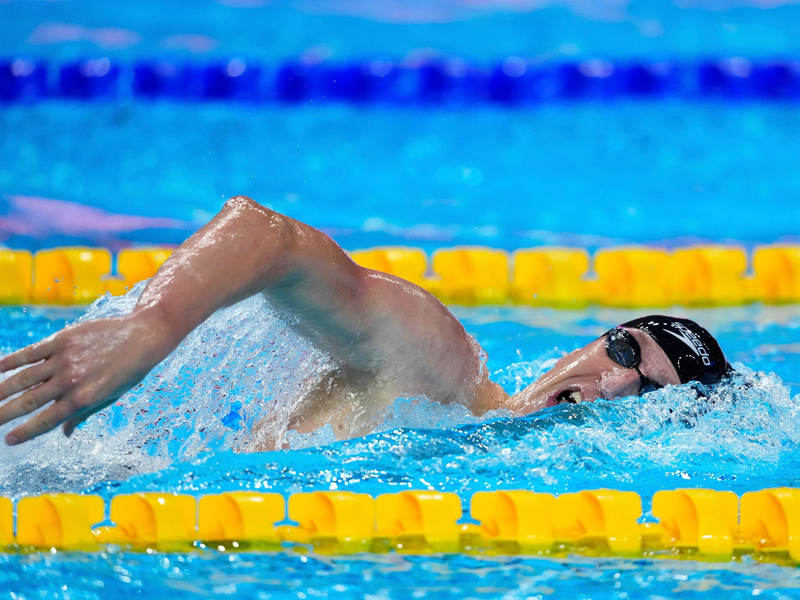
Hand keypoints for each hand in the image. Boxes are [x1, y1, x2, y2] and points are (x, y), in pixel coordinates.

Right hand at [0, 311, 172, 444]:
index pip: (46, 420)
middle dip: (4, 414)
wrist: (143, 336)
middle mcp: (71, 380)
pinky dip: (12, 360)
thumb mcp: (110, 397)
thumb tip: (64, 434)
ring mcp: (65, 358)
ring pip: (24, 378)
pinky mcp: (63, 339)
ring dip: (2, 390)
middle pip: (29, 401)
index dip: (25, 432)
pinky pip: (31, 352)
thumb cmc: (128, 371)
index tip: (8, 440)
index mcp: (84, 399)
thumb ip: (83, 414)